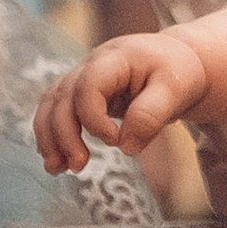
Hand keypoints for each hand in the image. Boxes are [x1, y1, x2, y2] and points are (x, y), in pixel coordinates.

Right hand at [34, 30, 207, 170]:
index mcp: (115, 58)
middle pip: (63, 97)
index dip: (94, 117)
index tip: (115, 140)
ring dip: (49, 137)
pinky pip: (56, 111)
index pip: (88, 86)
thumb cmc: (177, 72)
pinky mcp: (80, 93)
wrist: (176, 61)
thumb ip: (151, 115)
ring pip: (51, 104)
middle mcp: (91, 64)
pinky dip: (52, 135)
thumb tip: (126, 147)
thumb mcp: (176, 89)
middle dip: (65, 134)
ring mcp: (82, 77)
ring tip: (56, 169)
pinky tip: (57, 161)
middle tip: (79, 166)